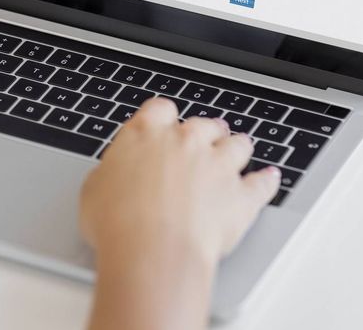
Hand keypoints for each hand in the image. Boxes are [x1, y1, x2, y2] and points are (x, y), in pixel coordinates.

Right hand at [79, 97, 279, 329]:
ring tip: (238, 149)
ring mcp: (218, 166)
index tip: (165, 125)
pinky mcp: (242, 196)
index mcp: (146, 134)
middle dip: (206, 131)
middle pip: (204, 124)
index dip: (164, 117)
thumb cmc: (118, 224)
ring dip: (237, 147)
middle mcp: (186, 142)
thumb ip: (110, 173)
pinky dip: (266, 180)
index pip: (160, 109)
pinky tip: (269, 177)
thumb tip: (111, 177)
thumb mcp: (94, 191)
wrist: (153, 252)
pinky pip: (262, 183)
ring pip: (237, 144)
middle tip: (205, 138)